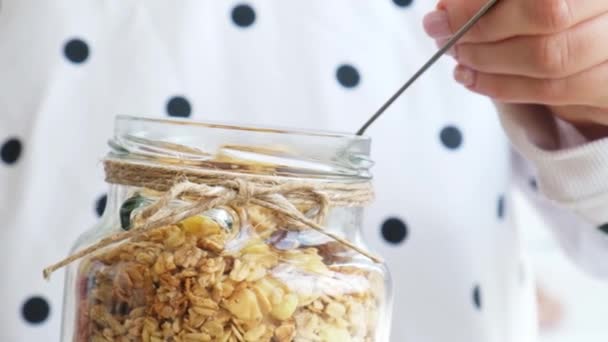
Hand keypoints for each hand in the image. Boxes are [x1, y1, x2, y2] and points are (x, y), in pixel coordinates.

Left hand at [423, 0, 607, 139]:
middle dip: (482, 29)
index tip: (444, 14)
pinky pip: (552, 91)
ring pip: (549, 58)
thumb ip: (496, 1)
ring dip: (488, 61)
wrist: (591, 44)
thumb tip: (447, 10)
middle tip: (445, 35)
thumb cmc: (558, 19)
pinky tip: (473, 77)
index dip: (481, 5)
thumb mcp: (524, 5)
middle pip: (548, 15)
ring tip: (458, 57)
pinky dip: (502, 86)